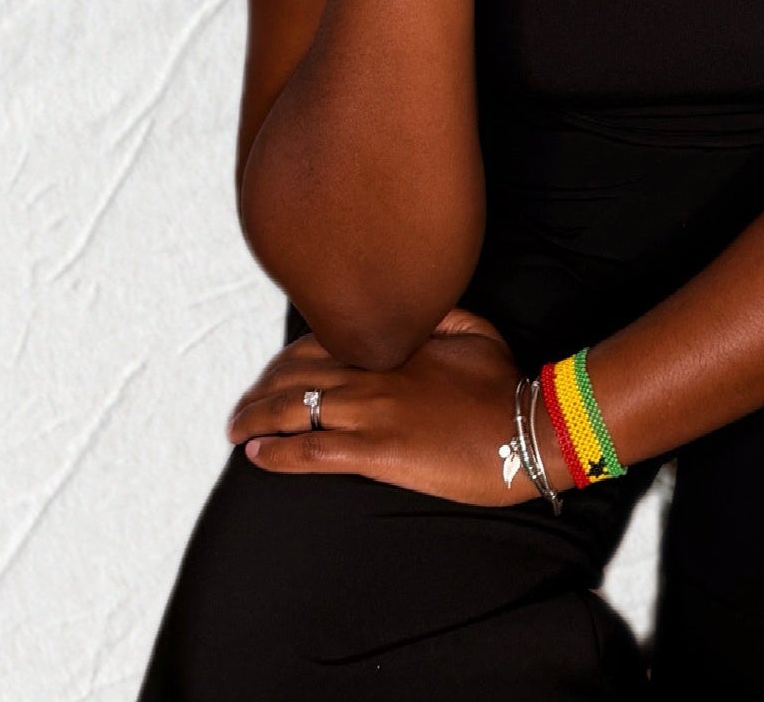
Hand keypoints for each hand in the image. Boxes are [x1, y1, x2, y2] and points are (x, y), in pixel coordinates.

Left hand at [228, 306, 542, 505]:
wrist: (527, 430)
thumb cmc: (503, 383)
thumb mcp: (472, 329)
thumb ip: (434, 313)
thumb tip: (409, 306)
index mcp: (392, 343)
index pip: (320, 341)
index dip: (286, 359)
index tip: (271, 374)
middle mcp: (373, 373)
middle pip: (296, 374)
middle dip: (261, 390)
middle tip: (242, 407)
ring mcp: (372, 412)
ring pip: (294, 410)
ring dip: (255, 420)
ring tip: (235, 430)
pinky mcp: (377, 452)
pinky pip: (312, 451)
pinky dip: (276, 453)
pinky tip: (255, 456)